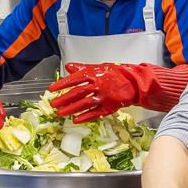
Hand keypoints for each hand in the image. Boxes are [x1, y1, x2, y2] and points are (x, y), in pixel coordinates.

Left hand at [48, 63, 187, 120]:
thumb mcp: (99, 67)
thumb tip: (68, 66)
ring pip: (84, 104)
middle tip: (53, 104)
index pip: (75, 78)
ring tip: (60, 113)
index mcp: (94, 74)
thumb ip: (83, 68)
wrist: (135, 83)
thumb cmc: (116, 74)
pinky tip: (75, 120)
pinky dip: (85, 117)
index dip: (62, 84)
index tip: (52, 89)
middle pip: (78, 93)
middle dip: (64, 99)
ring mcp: (104, 97)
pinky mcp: (110, 107)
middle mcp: (98, 85)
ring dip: (71, 109)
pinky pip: (95, 113)